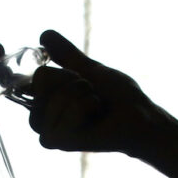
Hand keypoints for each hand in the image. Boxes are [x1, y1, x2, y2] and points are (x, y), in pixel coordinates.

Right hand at [29, 30, 163, 155]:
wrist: (139, 117)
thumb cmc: (118, 98)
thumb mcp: (90, 70)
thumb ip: (67, 55)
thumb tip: (44, 35)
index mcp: (48, 101)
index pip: (37, 76)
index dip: (60, 74)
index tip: (80, 81)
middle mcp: (43, 118)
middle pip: (40, 81)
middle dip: (71, 81)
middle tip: (90, 93)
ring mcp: (50, 132)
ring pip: (52, 96)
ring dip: (81, 94)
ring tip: (95, 105)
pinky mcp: (59, 142)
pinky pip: (66, 110)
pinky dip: (83, 108)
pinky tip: (94, 118)